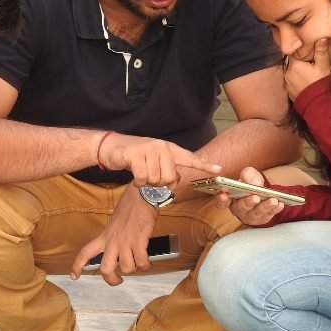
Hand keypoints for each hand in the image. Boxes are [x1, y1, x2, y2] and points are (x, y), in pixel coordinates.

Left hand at [70, 187, 157, 285]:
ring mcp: (125, 243)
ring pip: (126, 268)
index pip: (85, 253)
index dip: (77, 266)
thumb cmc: (129, 209)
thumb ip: (112, 239)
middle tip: (118, 280)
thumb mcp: (113, 225)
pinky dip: (145, 265)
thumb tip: (117, 254)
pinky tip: (147, 262)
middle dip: (111, 280)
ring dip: (134, 269)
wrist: (141, 197)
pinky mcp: (139, 242)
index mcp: (104, 237)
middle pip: (105, 269)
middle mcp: (112, 242)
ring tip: (138, 263)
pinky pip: (141, 262)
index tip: (74, 276)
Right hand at [98, 132, 220, 186]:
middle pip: (169, 178)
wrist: (111, 146)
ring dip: (146, 183)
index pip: (189, 158)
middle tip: (149, 178)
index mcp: (169, 149)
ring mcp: (149, 149)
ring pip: (155, 180)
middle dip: (159, 183)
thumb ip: (166, 169)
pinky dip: (138, 183)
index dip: (204, 165)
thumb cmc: (134, 156)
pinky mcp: (136, 154)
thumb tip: (173, 184)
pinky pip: (143, 178)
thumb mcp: (153, 161)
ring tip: (140, 174)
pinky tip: (134, 177)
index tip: (219, 170)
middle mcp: (162, 147)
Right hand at [212, 166, 285, 224]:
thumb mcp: (249, 175)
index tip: (224, 195)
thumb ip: (248, 175)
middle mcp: (238, 208)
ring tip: (273, 200)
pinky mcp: (262, 218)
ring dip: (265, 206)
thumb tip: (254, 182)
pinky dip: (275, 210)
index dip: (221, 200)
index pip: (221, 202)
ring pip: (256, 213)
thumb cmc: (251, 183)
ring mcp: (250, 215)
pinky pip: (268, 215)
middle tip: (255, 197)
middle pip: (240, 208)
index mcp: (230, 198)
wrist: (263, 192)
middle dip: (248, 202)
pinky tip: (280, 204)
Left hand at [283, 38, 330, 99]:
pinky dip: (298, 79)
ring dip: (299, 70)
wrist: (319, 104)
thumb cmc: (322, 84)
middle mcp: (287, 73)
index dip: (301, 50)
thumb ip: (321, 52)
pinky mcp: (289, 90)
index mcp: (294, 65)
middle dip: (301, 61)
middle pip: (292, 62)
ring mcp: (287, 83)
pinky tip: (307, 81)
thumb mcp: (324, 66)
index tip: (307, 50)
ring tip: (310, 73)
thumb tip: (321, 38)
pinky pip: (292, 81)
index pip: (293, 52)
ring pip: (292, 71)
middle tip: (311, 63)